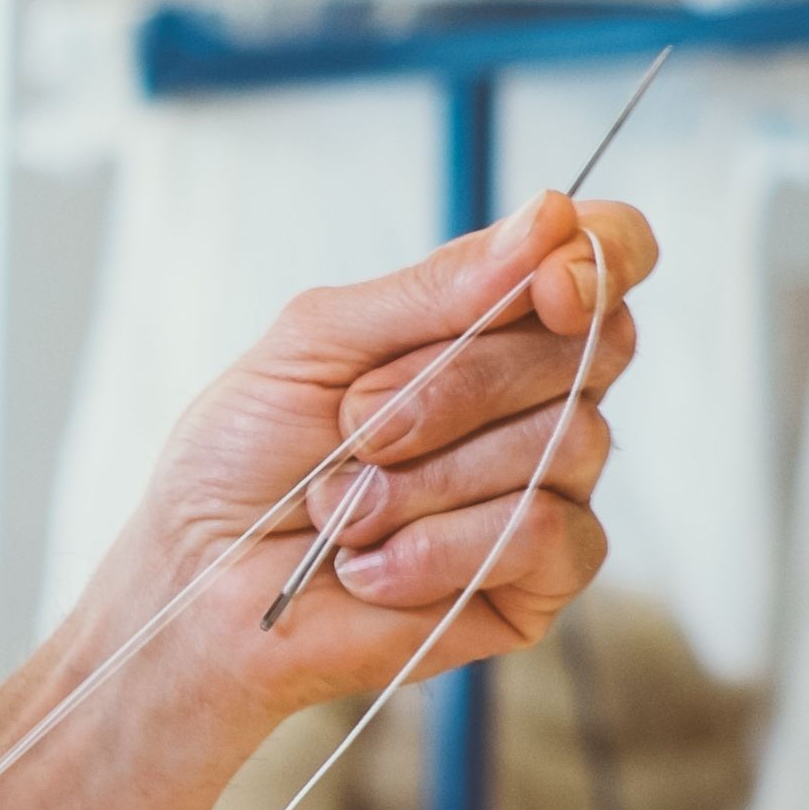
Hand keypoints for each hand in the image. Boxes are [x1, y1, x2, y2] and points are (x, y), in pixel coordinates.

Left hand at [93, 187, 654, 728]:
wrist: (199, 587)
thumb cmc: (241, 464)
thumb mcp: (312, 344)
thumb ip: (430, 286)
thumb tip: (549, 222)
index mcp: (490, 327)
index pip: (609, 258)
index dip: (604, 258)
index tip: (548, 284)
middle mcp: (537, 400)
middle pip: (590, 348)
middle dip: (454, 386)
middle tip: (354, 426)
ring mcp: (548, 489)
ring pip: (566, 443)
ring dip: (423, 479)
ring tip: (342, 509)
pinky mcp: (540, 579)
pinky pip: (541, 533)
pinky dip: (436, 548)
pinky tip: (368, 568)